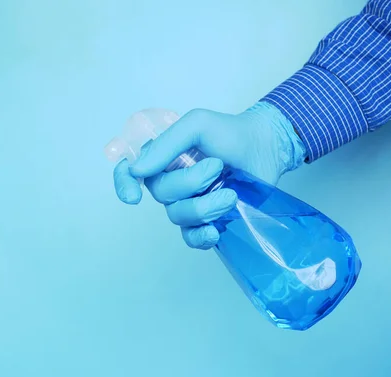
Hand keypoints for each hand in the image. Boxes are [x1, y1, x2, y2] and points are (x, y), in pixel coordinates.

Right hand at [113, 102, 306, 248]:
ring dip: (205, 207)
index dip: (124, 185)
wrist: (266, 148)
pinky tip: (215, 231)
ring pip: (177, 217)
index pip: (128, 173)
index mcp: (161, 157)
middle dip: (190, 184)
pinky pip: (192, 238)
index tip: (134, 197)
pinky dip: (201, 237)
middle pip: (161, 195)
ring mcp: (188, 203)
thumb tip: (137, 169)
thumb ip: (166, 144)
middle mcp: (170, 182)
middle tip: (218, 168)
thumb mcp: (197, 124)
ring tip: (231, 195)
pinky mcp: (207, 221)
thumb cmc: (231, 132)